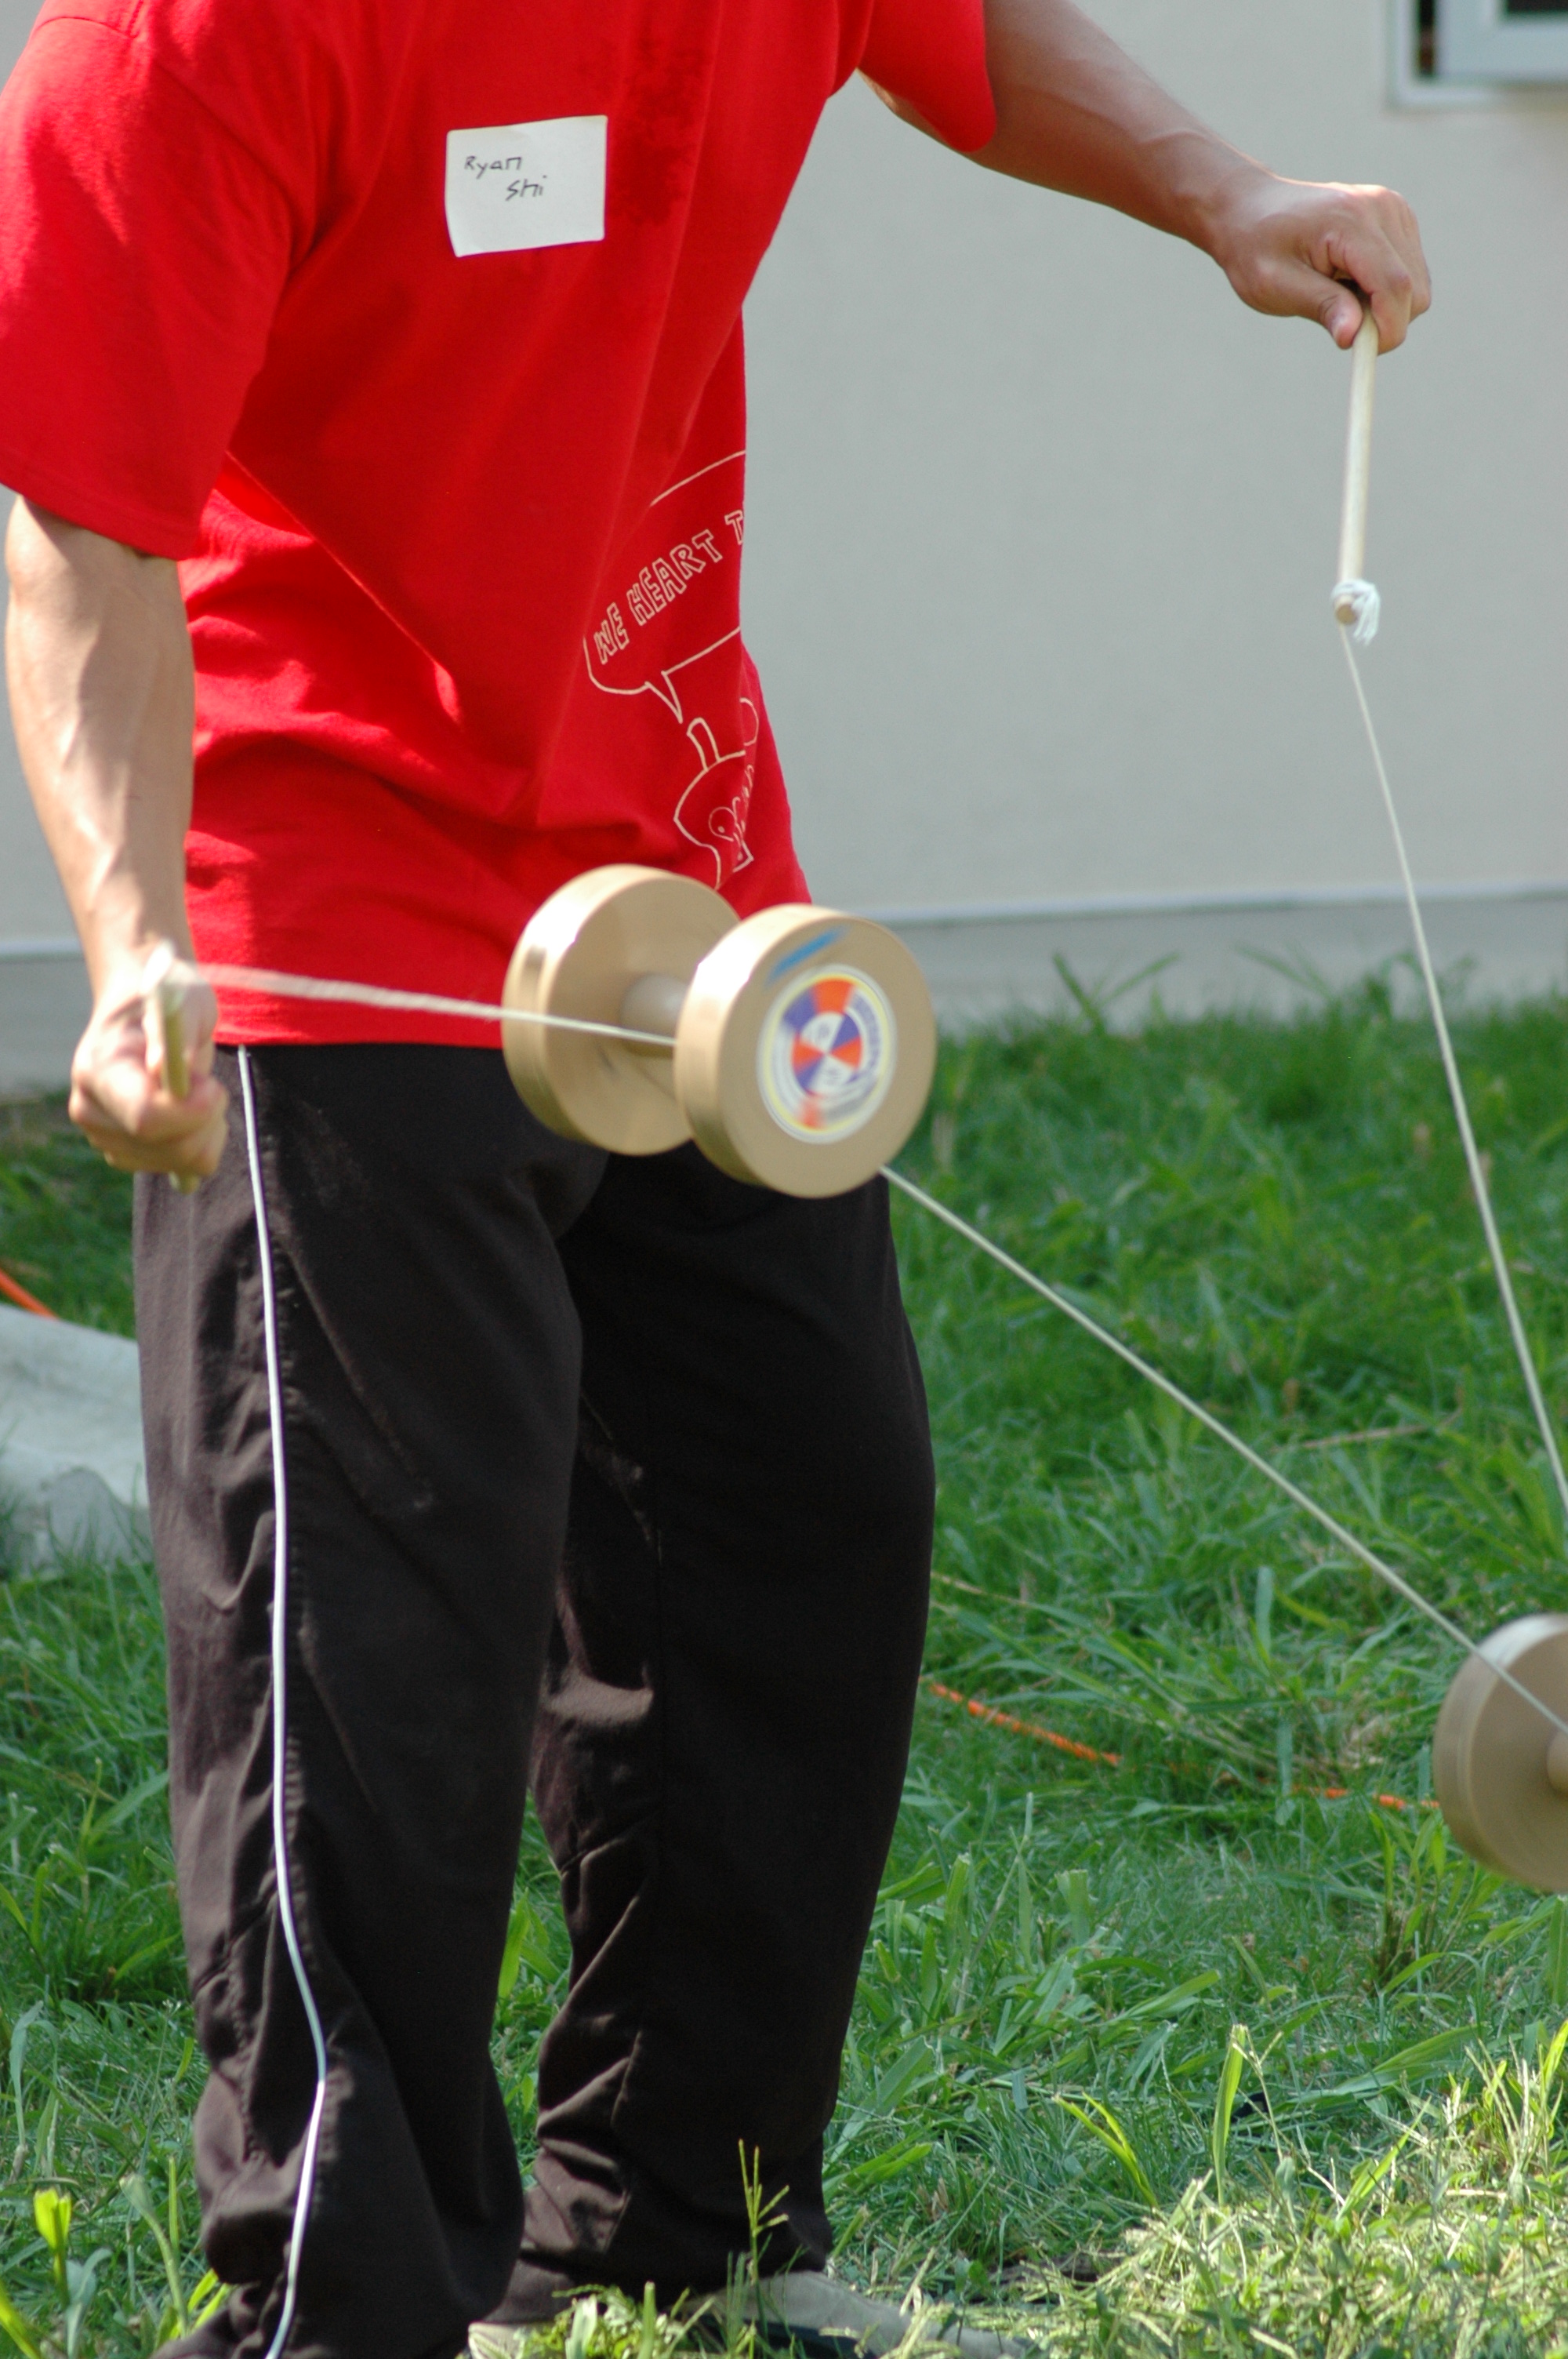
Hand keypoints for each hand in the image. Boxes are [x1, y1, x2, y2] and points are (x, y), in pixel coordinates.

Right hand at [69, 957, 227, 1180]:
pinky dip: (202, 1143)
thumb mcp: (180, 999)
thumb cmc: (167, 999)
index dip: (191, 1111)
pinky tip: (191, 1114)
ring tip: (196, 1091)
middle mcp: (90, 1111)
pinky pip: (186, 1169)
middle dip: (207, 1118)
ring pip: (182, 1161)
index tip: (214, 1085)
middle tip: (208, 1081)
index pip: (145, 1117)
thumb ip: (173, 1029)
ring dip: (207, 1128)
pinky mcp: (127, 1155)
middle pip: (169, 1146)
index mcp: (96, 1070)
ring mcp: (105, 1138)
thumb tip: (164, 1068)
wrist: (146, 1014)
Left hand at [1204, 169, 1430, 350]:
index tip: (1363, 354)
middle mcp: (1382, 208)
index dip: (1388, 329)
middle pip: (1413, 290)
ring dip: (1383, 306)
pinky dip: (1384, 291)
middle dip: (1385, 321)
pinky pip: (1409, 273)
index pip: (1395, 285)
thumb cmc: (1256, 248)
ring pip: (1415, 285)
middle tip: (1339, 322)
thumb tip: (1353, 336)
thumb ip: (1320, 307)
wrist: (1250, 208)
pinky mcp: (1397, 218)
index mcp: (1352, 221)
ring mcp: (1394, 209)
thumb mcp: (1276, 285)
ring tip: (1338, 294)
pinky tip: (1349, 280)